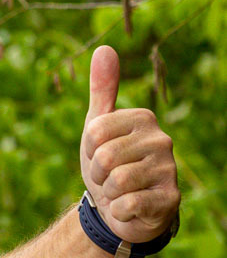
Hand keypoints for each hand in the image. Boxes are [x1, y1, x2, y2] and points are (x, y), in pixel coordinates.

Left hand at [80, 46, 179, 243]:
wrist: (119, 209)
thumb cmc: (107, 164)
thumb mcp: (97, 126)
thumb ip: (102, 90)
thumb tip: (105, 48)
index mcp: (143, 119)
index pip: (94, 131)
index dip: (88, 148)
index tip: (98, 152)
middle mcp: (162, 140)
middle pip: (104, 157)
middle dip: (96, 172)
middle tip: (108, 176)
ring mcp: (169, 170)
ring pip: (116, 181)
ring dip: (108, 192)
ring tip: (118, 190)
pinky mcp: (170, 199)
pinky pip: (127, 203)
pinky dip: (118, 209)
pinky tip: (129, 207)